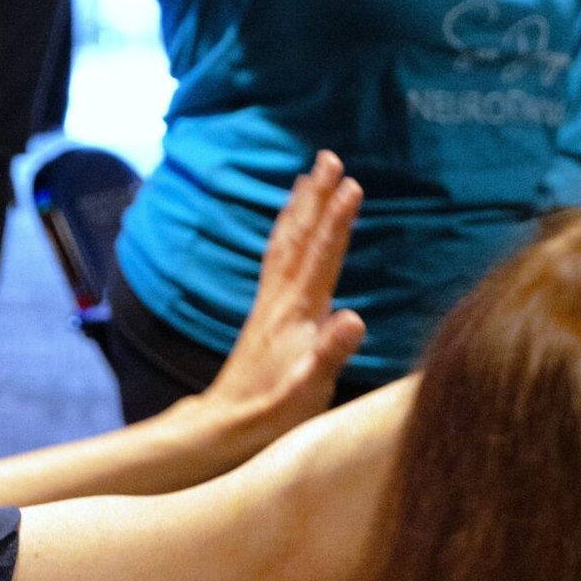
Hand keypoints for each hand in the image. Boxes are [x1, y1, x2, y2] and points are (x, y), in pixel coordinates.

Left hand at [202, 151, 364, 448]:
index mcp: (298, 312)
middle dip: (316, 196)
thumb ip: (331, 354)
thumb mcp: (309, 390)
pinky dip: (285, 232)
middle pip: (301, 236)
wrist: (226, 424)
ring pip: (285, 242)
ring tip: (306, 174)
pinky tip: (287, 227)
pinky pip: (276, 257)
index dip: (338, 220)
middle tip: (328, 156)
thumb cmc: (273, 412)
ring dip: (298, 207)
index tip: (351, 183)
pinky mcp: (266, 312)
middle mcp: (282, 298)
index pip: (323, 255)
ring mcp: (271, 303)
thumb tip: (354, 319)